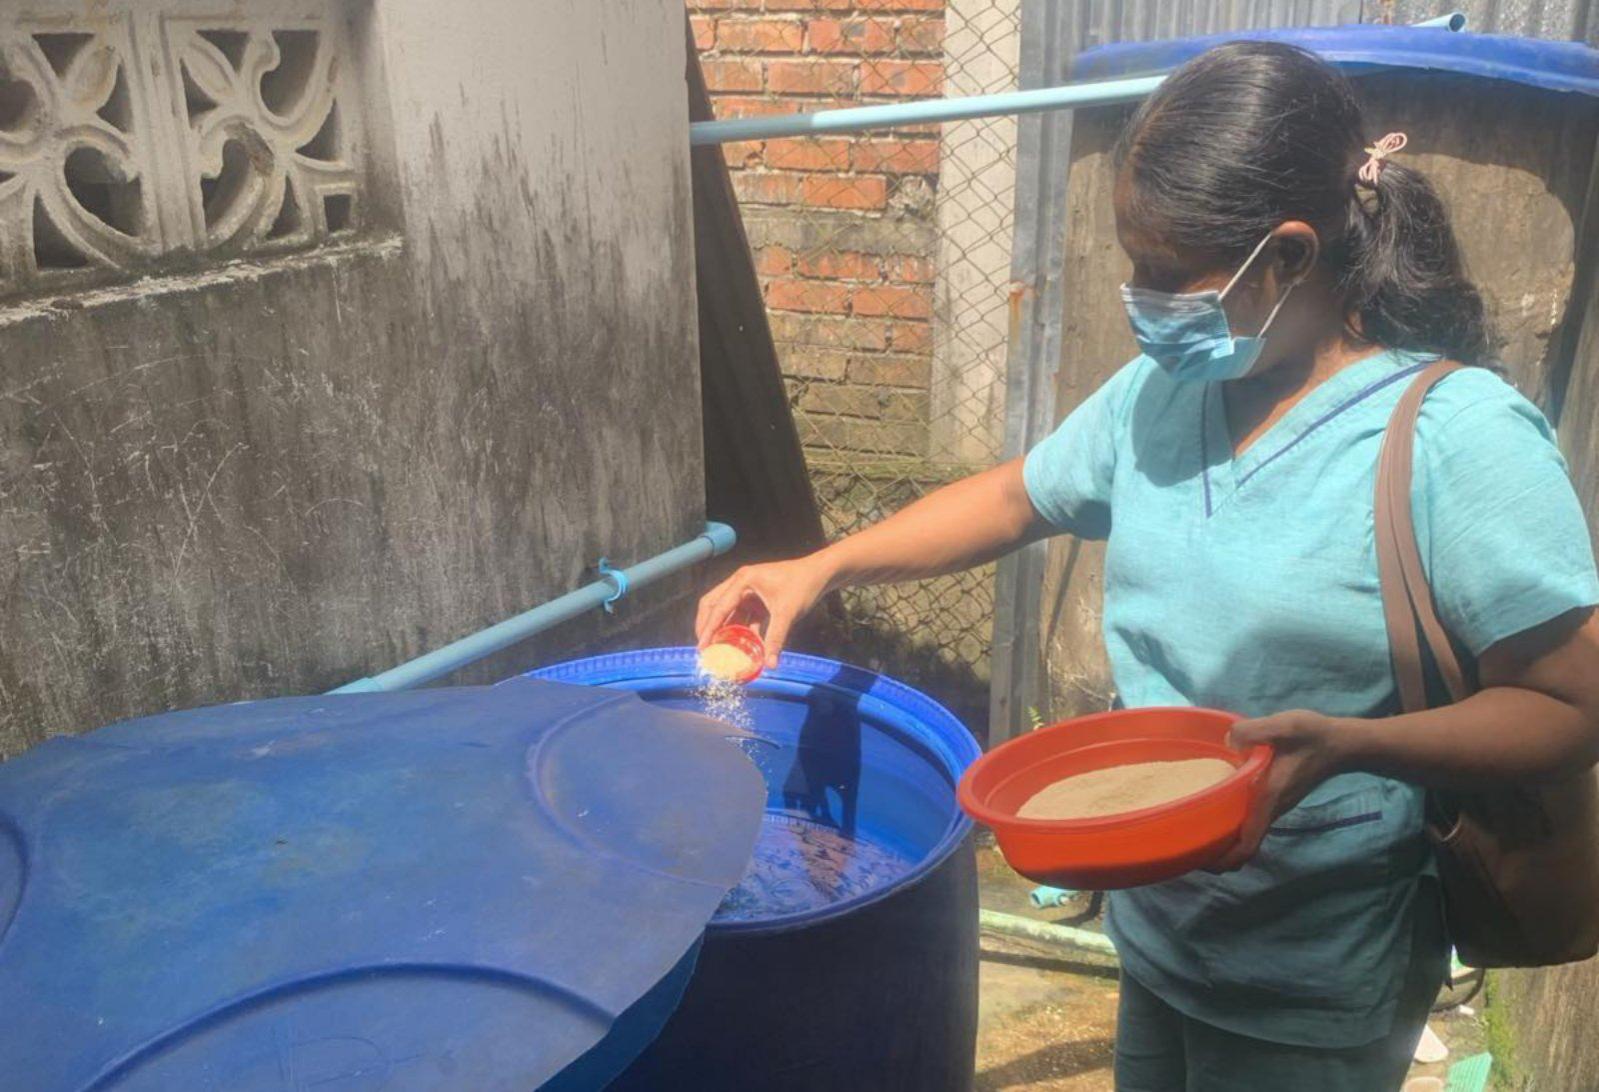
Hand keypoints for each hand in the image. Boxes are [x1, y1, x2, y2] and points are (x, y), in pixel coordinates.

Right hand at [694, 555, 831, 667]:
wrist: (821, 573)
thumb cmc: (803, 586)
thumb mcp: (787, 613)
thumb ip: (776, 638)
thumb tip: (771, 665)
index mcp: (743, 580)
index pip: (719, 607)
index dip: (709, 628)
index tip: (701, 647)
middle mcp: (740, 582)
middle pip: (714, 605)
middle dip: (707, 626)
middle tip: (704, 648)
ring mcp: (747, 589)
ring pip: (727, 611)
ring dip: (723, 628)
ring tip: (718, 649)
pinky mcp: (756, 597)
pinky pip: (742, 615)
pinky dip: (739, 628)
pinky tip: (741, 645)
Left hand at [1210, 710, 1352, 870]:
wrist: (1342, 744)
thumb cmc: (1313, 737)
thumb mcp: (1284, 726)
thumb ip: (1254, 731)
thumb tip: (1227, 740)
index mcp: (1268, 799)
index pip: (1248, 843)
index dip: (1225, 859)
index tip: (1202, 863)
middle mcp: (1271, 809)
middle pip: (1243, 845)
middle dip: (1218, 854)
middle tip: (1186, 847)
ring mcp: (1275, 805)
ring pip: (1247, 833)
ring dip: (1225, 839)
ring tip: (1194, 830)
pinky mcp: (1276, 797)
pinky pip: (1252, 819)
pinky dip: (1234, 823)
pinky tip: (1216, 805)